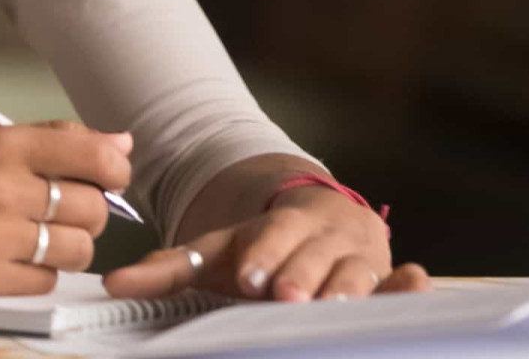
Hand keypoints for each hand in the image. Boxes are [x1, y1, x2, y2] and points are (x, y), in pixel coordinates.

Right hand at [0, 120, 133, 295]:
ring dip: (67, 246)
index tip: (110, 176)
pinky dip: (38, 273)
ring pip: (78, 249)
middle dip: (86, 213)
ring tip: (36, 236)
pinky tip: (12, 256)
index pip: (92, 154)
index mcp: (1, 144)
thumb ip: (54, 139)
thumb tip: (120, 143)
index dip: (114, 170)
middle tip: (59, 210)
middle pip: (93, 208)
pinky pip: (47, 280)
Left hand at [104, 187, 429, 301]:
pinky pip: (399, 281)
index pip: (269, 238)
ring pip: (355, 272)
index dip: (263, 254)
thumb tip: (112, 285)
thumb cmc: (262, 249)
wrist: (319, 221)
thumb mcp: (218, 253)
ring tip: (335, 306)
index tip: (251, 276)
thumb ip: (168, 270)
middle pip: (312, 257)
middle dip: (301, 277)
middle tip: (287, 297)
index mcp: (278, 226)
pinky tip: (416, 282)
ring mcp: (358, 257)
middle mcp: (321, 237)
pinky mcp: (386, 276)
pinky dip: (408, 285)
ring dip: (348, 287)